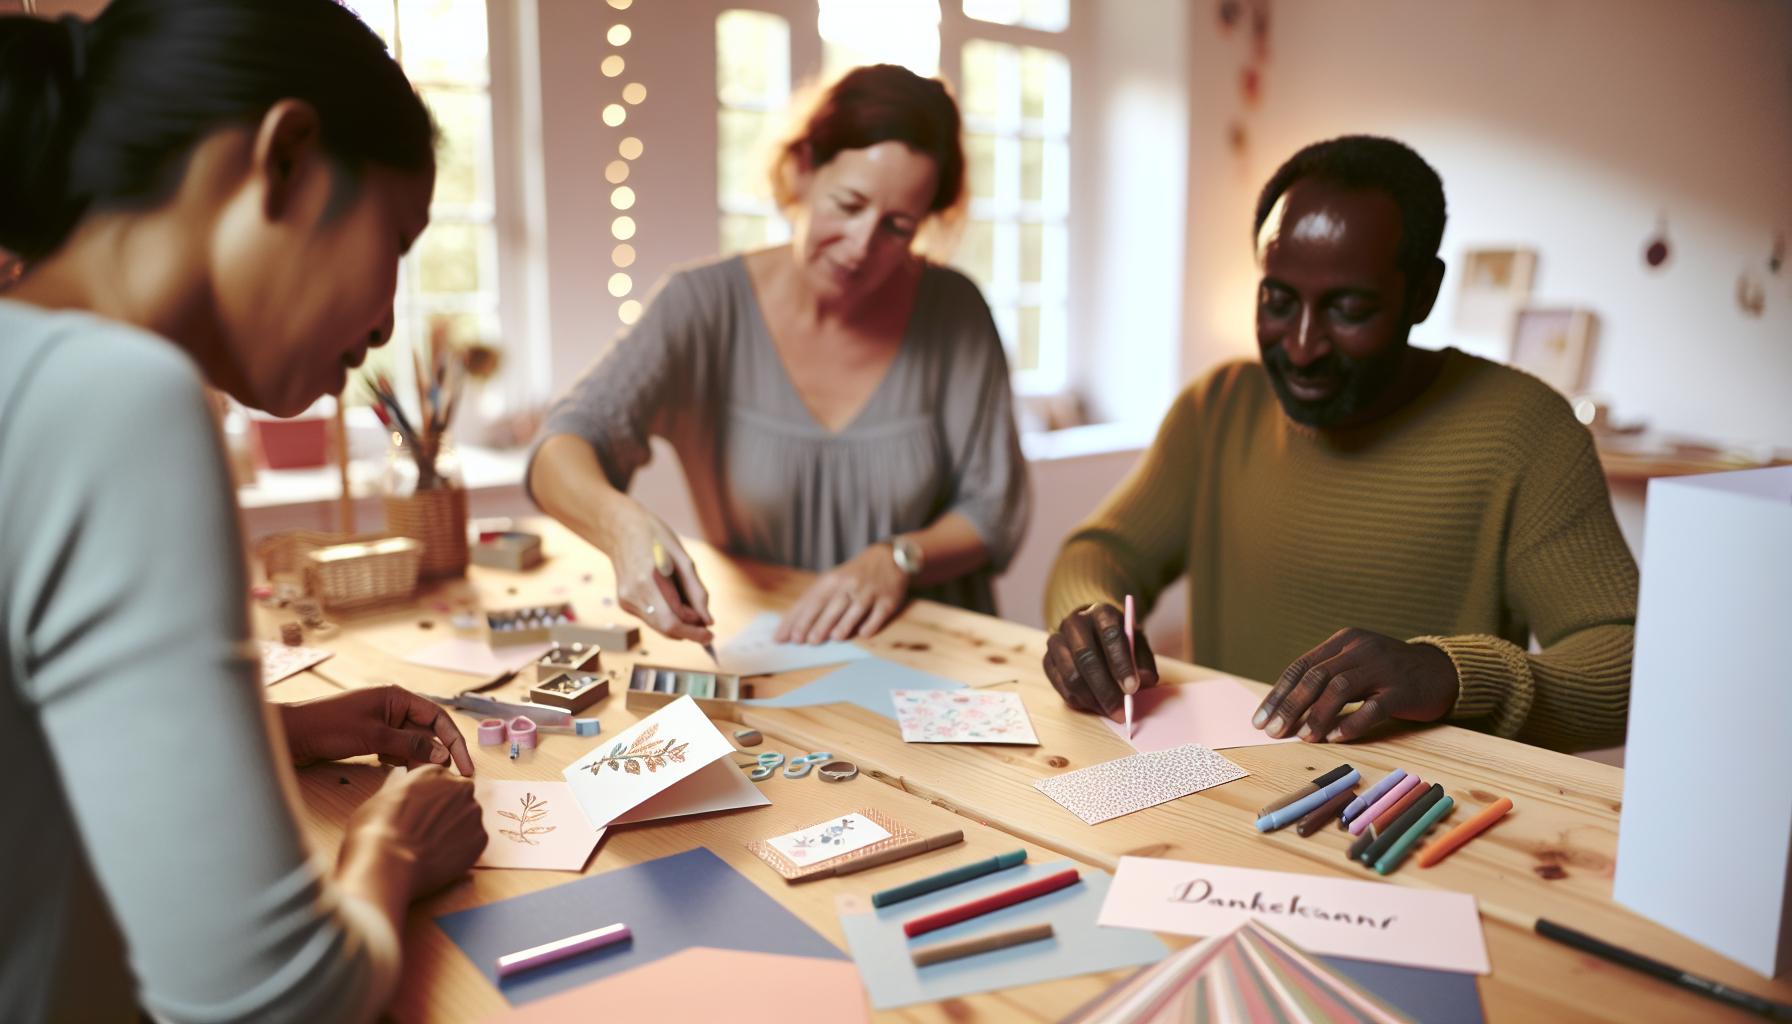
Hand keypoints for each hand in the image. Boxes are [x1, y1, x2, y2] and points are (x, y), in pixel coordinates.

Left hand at [280, 685, 473, 775]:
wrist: (291, 734)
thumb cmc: (328, 727)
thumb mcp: (374, 737)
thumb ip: (411, 745)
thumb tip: (443, 754)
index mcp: (397, 697)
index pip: (438, 718)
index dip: (454, 742)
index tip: (465, 767)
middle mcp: (393, 707)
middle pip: (427, 731)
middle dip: (434, 754)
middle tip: (438, 778)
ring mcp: (381, 722)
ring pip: (412, 743)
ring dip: (416, 759)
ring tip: (412, 776)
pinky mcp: (370, 736)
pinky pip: (396, 748)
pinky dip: (399, 760)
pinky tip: (391, 768)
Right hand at [347, 765, 485, 896]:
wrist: (389, 865)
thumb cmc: (377, 830)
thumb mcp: (381, 797)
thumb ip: (398, 785)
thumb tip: (399, 777)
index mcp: (435, 773)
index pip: (440, 779)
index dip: (429, 796)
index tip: (421, 811)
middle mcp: (459, 788)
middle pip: (458, 796)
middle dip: (446, 811)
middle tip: (426, 830)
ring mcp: (473, 813)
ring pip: (467, 818)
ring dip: (455, 829)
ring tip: (431, 846)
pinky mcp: (481, 838)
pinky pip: (473, 840)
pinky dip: (461, 848)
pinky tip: (441, 856)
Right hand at [602, 496, 713, 644]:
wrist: (620, 529)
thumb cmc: (655, 538)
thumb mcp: (683, 558)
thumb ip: (697, 591)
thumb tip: (708, 621)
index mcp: (649, 580)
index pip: (673, 622)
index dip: (694, 631)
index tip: (710, 633)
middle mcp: (633, 594)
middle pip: (665, 629)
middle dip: (689, 631)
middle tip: (705, 623)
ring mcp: (626, 601)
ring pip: (659, 627)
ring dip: (679, 623)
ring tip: (687, 602)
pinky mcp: (624, 603)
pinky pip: (652, 618)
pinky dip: (667, 615)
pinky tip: (671, 597)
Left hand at [776, 543, 906, 643]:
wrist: (889, 559)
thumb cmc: (854, 575)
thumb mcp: (833, 580)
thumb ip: (815, 601)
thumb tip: (792, 627)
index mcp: (832, 580)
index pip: (810, 601)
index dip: (797, 619)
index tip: (785, 636)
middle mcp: (849, 585)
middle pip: (830, 606)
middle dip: (816, 624)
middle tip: (803, 641)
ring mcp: (869, 593)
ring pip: (854, 612)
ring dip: (842, 626)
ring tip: (832, 638)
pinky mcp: (887, 601)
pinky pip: (877, 616)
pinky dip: (869, 626)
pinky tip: (861, 634)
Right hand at [1042, 603, 1157, 720]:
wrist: (1093, 631)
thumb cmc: (1118, 640)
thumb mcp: (1137, 643)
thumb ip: (1142, 660)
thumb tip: (1144, 680)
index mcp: (1101, 612)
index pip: (1110, 635)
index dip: (1121, 664)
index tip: (1132, 688)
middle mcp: (1074, 622)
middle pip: (1086, 658)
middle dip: (1105, 689)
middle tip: (1121, 711)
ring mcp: (1057, 640)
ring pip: (1071, 675)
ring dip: (1092, 699)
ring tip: (1110, 711)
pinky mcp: (1047, 659)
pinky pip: (1060, 686)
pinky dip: (1078, 700)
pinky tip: (1094, 706)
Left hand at [1252, 628, 1458, 741]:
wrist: (1441, 671)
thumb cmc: (1389, 673)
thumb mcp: (1355, 665)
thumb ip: (1326, 679)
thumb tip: (1286, 711)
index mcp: (1344, 641)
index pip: (1301, 666)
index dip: (1278, 694)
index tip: (1261, 719)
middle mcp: (1361, 649)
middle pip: (1316, 676)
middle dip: (1290, 706)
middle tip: (1274, 732)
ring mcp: (1383, 667)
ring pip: (1340, 688)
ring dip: (1317, 715)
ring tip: (1303, 738)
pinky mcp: (1403, 688)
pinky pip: (1373, 706)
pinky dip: (1352, 722)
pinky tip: (1337, 738)